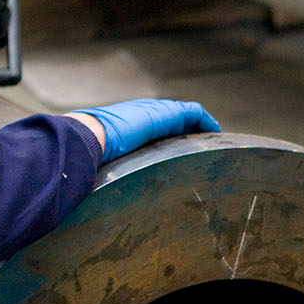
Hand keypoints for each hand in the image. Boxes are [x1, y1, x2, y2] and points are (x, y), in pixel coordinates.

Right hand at [72, 99, 221, 163]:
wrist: (89, 137)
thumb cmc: (89, 153)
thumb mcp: (100, 160)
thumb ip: (105, 168)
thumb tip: (94, 193)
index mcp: (126, 123)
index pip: (152, 125)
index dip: (168, 133)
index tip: (179, 148)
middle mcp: (141, 113)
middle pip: (172, 118)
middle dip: (187, 129)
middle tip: (200, 146)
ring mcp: (154, 111)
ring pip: (184, 115)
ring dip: (199, 126)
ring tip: (211, 140)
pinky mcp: (167, 113)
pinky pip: (193, 113)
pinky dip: (205, 121)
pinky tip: (214, 133)